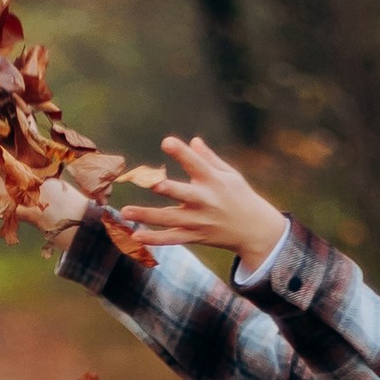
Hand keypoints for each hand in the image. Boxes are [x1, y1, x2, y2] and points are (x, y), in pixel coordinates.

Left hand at [122, 135, 289, 272]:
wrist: (254, 230)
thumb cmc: (240, 196)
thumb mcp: (230, 174)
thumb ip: (208, 159)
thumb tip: (193, 141)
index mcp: (214, 181)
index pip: (196, 164)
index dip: (182, 153)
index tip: (167, 141)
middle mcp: (206, 201)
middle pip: (185, 194)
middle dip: (170, 189)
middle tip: (153, 183)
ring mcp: (200, 221)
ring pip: (171, 219)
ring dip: (147, 215)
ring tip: (125, 211)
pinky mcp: (195, 236)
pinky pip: (172, 238)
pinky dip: (154, 238)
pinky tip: (135, 235)